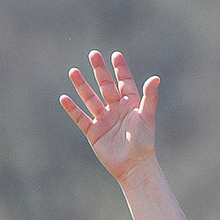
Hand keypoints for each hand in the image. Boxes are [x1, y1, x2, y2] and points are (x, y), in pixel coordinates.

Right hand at [61, 50, 160, 183]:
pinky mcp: (94, 132)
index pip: (124, 81)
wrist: (134, 165)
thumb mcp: (147, 117)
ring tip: (73, 71)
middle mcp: (116, 109)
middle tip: (93, 54)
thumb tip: (155, 78)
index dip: (120, 69)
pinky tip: (64, 98)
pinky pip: (81, 118)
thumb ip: (150, 97)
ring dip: (82, 85)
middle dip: (99, 70)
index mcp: (130, 104)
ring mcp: (104, 120)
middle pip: (105, 85)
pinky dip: (72, 109)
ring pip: (90, 98)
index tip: (115, 55)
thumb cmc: (143, 142)